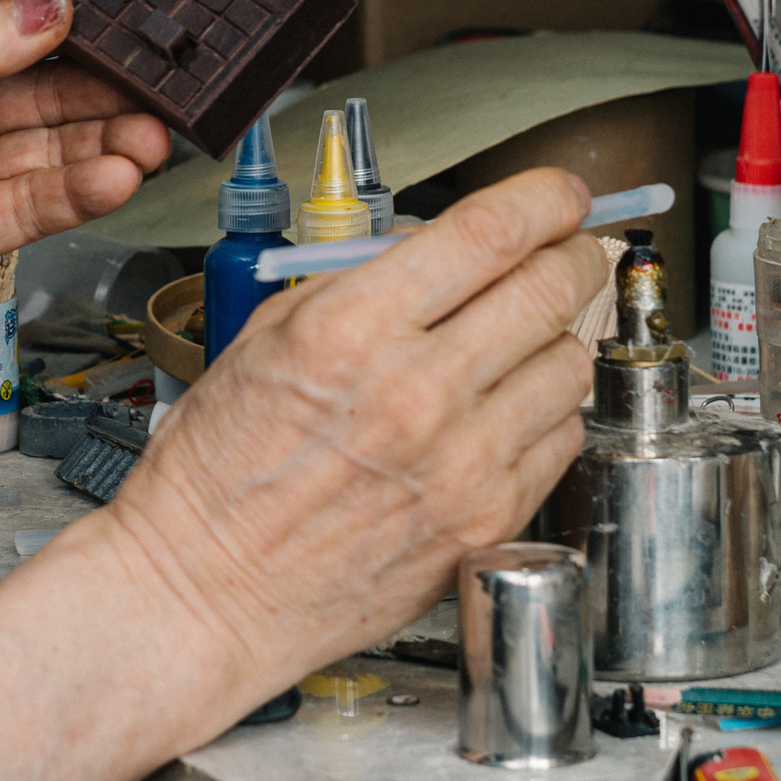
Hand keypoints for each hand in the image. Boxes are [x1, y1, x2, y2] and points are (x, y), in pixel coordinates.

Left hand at [0, 0, 169, 342]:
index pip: (13, 30)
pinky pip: (27, 212)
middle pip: (44, 95)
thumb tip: (45, 3)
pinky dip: (75, 195)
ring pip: (47, 153)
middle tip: (165, 86)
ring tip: (152, 135)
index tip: (132, 25)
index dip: (74, 30)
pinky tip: (111, 176)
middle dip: (107, 91)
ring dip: (103, 144)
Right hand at [93, 169, 598, 735]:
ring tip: (522, 336)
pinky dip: (547, 410)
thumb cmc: (218, 471)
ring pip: (569, 364)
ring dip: (557, 335)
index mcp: (353, 328)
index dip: (544, 199)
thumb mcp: (267, 335)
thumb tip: (438, 248)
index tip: (561, 192)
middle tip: (568, 247)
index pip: (488, 234)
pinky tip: (507, 406)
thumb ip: (359, 283)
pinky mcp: (485, 523)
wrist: (208, 589)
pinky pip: (560, 441)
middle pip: (549, 289)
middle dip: (573, 252)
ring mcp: (461, 463)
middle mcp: (417, 391)